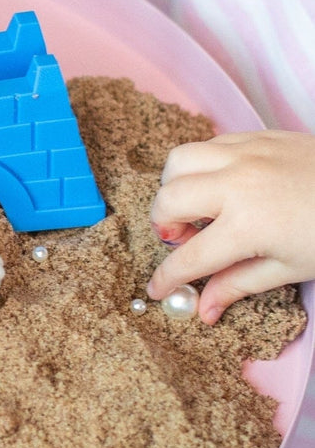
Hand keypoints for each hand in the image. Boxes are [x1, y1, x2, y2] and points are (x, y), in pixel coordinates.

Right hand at [148, 131, 314, 322]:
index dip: (167, 279)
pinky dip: (201, 165)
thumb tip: (204, 309)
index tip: (158, 290)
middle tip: (186, 240)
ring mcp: (246, 155)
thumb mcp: (290, 268)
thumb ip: (238, 285)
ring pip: (177, 162)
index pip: (188, 259)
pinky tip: (221, 185)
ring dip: (175, 187)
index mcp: (247, 226)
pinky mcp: (257, 137)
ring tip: (197, 206)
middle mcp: (237, 185)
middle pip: (167, 201)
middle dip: (164, 227)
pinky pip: (208, 145)